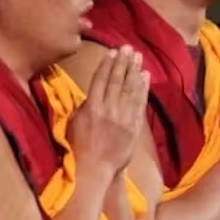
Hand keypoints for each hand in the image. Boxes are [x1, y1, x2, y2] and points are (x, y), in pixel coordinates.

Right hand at [68, 45, 149, 177]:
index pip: (101, 80)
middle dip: (123, 62)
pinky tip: (145, 76)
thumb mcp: (73, 124)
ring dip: (134, 71)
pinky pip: (139, 102)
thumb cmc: (78, 148)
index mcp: (91, 108)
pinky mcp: (134, 125)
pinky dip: (143, 88)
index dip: (107, 64)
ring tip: (138, 57)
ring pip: (130, 89)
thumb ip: (84, 106)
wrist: (93, 171)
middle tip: (128, 48)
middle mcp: (108, 110)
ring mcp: (123, 118)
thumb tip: (94, 91)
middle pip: (117, 80)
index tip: (112, 52)